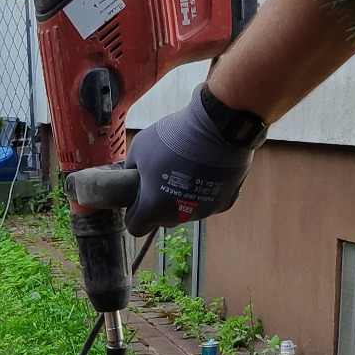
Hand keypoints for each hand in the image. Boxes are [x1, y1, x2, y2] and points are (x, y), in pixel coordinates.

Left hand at [124, 83, 264, 237]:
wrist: (216, 127)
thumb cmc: (175, 137)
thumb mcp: (139, 148)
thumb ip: (131, 169)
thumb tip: (131, 177)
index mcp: (154, 207)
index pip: (136, 227)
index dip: (134, 214)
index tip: (138, 200)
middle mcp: (179, 215)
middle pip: (163, 220)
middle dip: (159, 204)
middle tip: (163, 179)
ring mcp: (204, 212)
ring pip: (186, 212)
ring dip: (183, 198)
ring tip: (187, 170)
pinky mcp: (223, 203)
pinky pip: (208, 202)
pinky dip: (205, 192)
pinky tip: (206, 171)